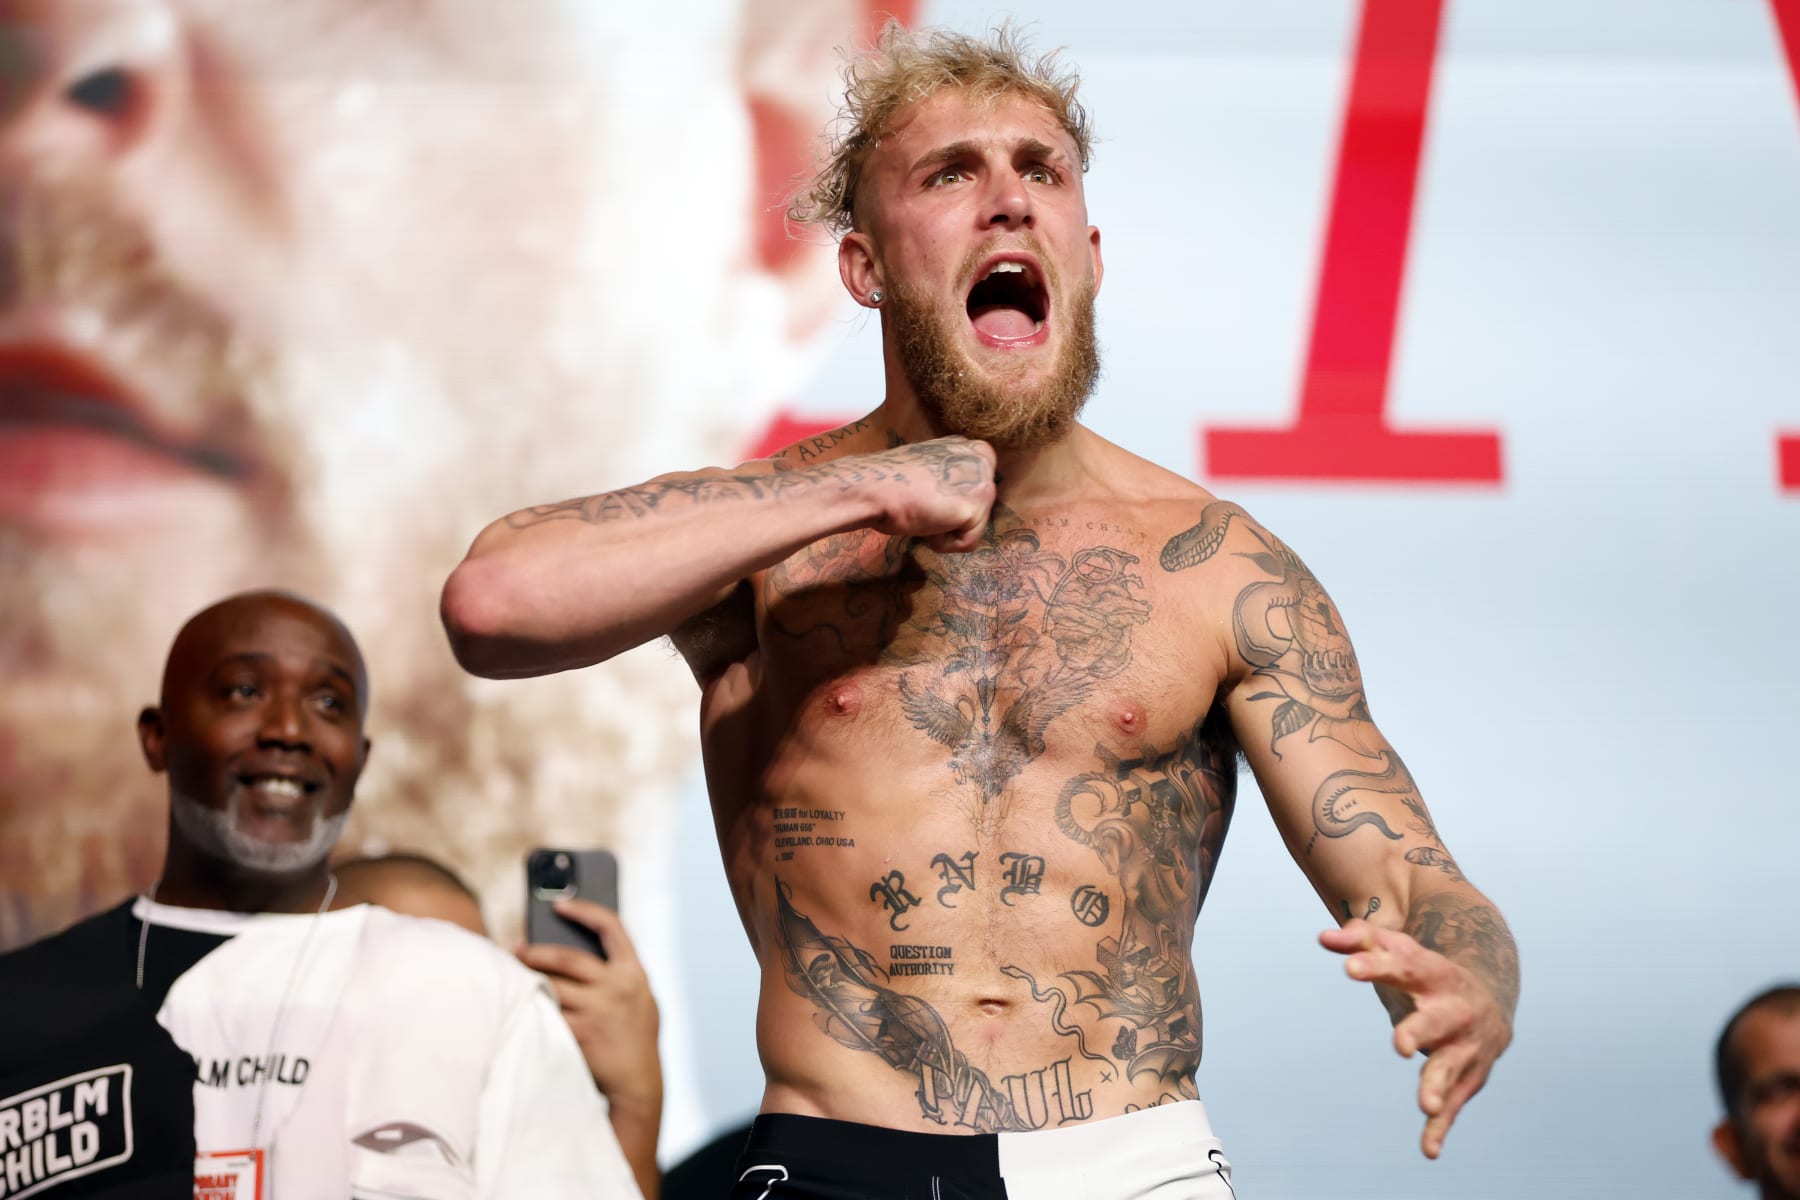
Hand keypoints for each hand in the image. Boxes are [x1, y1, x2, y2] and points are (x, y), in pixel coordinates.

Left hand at [517, 899, 661, 1137]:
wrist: (638, 1083)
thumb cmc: (634, 1038)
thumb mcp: (640, 999)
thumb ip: (618, 976)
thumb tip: (577, 951)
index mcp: (634, 972)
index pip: (611, 927)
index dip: (585, 910)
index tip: (560, 904)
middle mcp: (617, 987)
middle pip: (568, 957)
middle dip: (537, 951)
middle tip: (516, 949)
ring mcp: (598, 1010)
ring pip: (552, 985)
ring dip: (528, 979)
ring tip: (510, 975)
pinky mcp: (580, 1033)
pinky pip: (548, 1013)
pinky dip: (531, 1006)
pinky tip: (517, 1005)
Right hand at [863, 436, 995, 552]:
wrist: (873, 488)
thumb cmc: (889, 481)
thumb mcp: (929, 469)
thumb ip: (950, 476)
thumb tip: (954, 498)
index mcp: (967, 447)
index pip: (976, 489)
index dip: (950, 500)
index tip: (926, 493)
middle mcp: (981, 458)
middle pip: (979, 508)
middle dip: (953, 516)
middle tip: (925, 503)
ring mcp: (982, 481)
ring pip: (974, 526)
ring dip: (946, 529)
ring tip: (925, 512)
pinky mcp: (975, 507)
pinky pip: (967, 543)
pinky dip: (943, 543)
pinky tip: (927, 523)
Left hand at [1319, 919, 1512, 1158]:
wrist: (1489, 999)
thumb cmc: (1426, 974)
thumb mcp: (1401, 951)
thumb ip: (1361, 941)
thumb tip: (1324, 938)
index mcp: (1434, 973)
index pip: (1404, 965)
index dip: (1377, 965)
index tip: (1350, 968)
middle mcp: (1454, 1010)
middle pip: (1437, 1020)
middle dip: (1420, 1031)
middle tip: (1401, 1045)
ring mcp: (1464, 1046)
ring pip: (1451, 1067)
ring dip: (1438, 1085)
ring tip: (1425, 1105)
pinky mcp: (1468, 1077)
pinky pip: (1455, 1104)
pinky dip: (1441, 1128)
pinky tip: (1428, 1150)